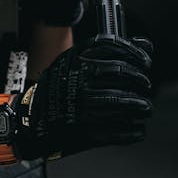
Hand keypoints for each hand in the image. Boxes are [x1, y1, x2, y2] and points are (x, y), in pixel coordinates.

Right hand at [14, 35, 152, 158]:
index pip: (115, 49)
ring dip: (142, 107)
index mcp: (77, 61)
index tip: (144, 62)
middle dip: (142, 82)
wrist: (32, 120)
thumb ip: (108, 52)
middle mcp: (81, 81)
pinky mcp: (88, 132)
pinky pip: (120, 131)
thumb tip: (144, 45)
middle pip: (125, 75)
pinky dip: (134, 130)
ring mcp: (84, 107)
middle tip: (145, 86)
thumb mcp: (74, 61)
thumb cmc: (56, 89)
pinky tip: (136, 128)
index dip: (135, 54)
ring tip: (144, 108)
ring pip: (126, 103)